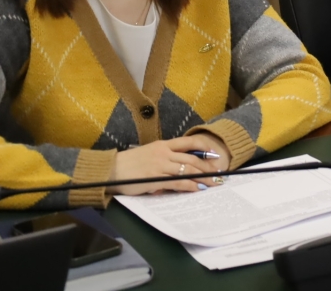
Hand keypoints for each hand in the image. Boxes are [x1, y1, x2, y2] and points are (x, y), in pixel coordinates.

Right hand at [109, 135, 228, 195]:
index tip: (214, 154)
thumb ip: (163, 162)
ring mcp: (160, 164)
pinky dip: (190, 185)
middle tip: (219, 174)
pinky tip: (197, 189)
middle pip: (192, 158)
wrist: (111, 170)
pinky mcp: (156, 177)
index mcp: (162, 145)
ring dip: (203, 177)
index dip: (203, 147)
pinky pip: (178, 181)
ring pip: (188, 169)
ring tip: (213, 184)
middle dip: (208, 167)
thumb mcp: (148, 156)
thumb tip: (176, 174)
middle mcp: (164, 152)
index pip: (188, 142)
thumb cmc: (128, 165)